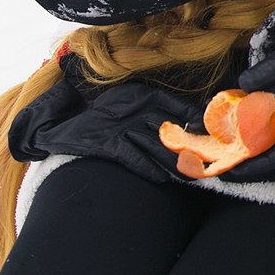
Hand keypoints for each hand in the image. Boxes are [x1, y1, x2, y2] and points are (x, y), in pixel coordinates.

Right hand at [8, 78, 200, 183]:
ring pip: (154, 145)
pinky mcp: (107, 143)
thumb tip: (192, 120)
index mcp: (142, 96)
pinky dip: (146, 167)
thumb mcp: (132, 103)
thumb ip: (158, 109)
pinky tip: (161, 178)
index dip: (193, 116)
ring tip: (192, 174)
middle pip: (169, 129)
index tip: (212, 130)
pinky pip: (130, 156)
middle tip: (210, 159)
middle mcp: (134, 109)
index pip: (174, 104)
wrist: (62, 123)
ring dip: (174, 161)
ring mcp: (120, 126)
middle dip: (190, 145)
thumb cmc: (104, 114)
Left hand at [229, 24, 274, 177]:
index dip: (261, 163)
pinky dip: (235, 121)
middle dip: (241, 157)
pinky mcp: (271, 101)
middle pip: (266, 148)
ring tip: (209, 142)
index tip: (237, 167)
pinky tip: (217, 118)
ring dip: (235, 140)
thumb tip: (243, 83)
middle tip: (214, 159)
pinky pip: (252, 117)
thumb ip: (270, 69)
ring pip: (257, 134)